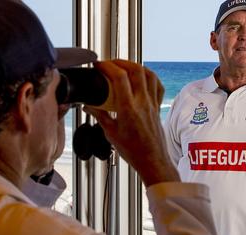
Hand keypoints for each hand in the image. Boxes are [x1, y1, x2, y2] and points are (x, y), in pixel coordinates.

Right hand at [83, 60, 178, 186]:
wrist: (152, 160)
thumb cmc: (133, 151)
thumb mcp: (110, 133)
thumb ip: (99, 115)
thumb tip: (88, 105)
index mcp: (128, 109)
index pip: (120, 78)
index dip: (108, 66)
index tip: (99, 65)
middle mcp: (142, 103)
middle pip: (135, 70)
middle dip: (121, 62)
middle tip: (110, 64)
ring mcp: (152, 103)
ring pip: (149, 74)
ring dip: (135, 66)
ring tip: (124, 67)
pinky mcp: (158, 107)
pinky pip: (157, 85)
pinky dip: (150, 76)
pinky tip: (142, 77)